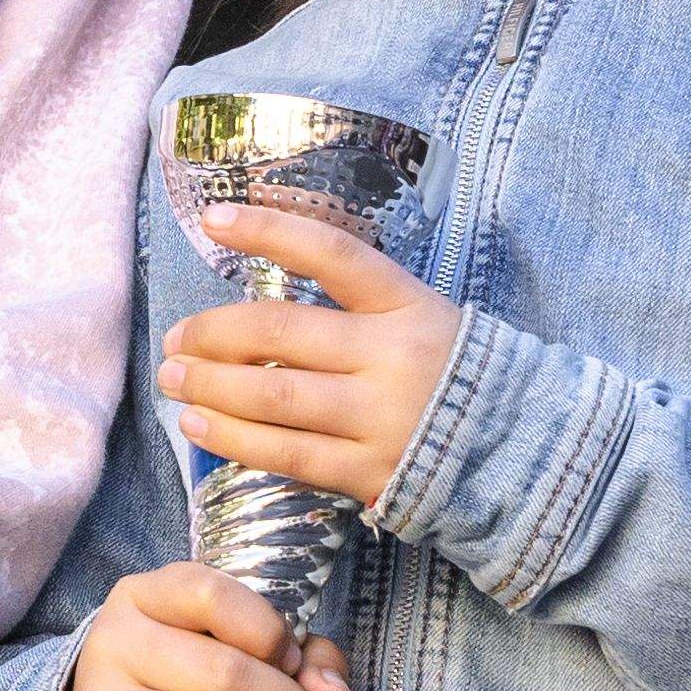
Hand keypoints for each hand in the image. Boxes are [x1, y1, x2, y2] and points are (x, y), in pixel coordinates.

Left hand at [155, 207, 461, 515]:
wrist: (517, 447)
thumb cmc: (446, 371)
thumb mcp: (416, 315)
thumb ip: (350, 307)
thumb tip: (253, 312)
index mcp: (406, 303)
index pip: (332, 253)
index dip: (270, 230)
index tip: (214, 218)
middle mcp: (393, 356)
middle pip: (281, 334)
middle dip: (212, 334)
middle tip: (174, 339)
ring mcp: (382, 418)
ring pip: (274, 397)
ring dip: (210, 387)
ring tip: (173, 381)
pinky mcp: (371, 472)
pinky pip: (287, 454)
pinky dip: (234, 439)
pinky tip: (200, 426)